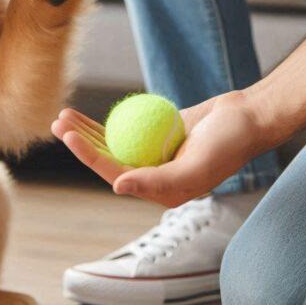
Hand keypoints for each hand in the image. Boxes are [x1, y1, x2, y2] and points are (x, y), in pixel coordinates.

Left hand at [51, 92, 266, 206]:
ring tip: (63, 115)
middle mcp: (152, 176)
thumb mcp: (195, 166)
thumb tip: (118, 187)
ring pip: (111, 142)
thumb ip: (158, 181)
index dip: (88, 156)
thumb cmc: (227, 144)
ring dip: (86, 130)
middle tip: (58, 122)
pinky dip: (105, 120)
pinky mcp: (154, 134)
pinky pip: (124, 127)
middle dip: (79, 142)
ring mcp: (152, 154)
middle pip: (107, 158)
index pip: (115, 174)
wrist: (247, 118)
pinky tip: (85, 112)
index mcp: (160, 192)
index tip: (70, 136)